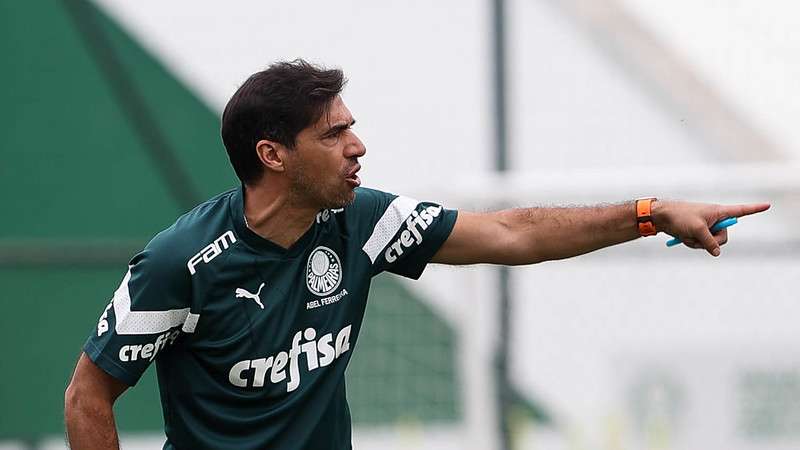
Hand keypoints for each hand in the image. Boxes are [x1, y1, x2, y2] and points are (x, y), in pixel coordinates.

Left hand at [651, 200, 770, 255]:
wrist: (661, 216)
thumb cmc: (679, 217)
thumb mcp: (697, 230)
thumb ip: (710, 242)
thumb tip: (717, 252)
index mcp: (718, 211)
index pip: (741, 211)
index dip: (754, 209)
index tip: (768, 205)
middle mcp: (715, 218)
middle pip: (723, 237)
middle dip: (711, 241)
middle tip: (698, 236)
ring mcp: (706, 226)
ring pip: (710, 243)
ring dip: (698, 243)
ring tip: (686, 234)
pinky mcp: (697, 232)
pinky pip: (701, 244)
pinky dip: (692, 243)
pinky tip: (683, 237)